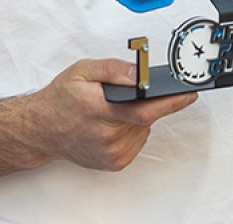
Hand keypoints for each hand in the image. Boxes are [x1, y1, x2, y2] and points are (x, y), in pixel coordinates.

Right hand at [28, 58, 197, 170]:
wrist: (42, 129)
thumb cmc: (62, 98)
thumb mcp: (83, 71)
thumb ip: (113, 69)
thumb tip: (139, 72)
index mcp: (97, 109)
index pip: (143, 109)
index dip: (170, 102)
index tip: (190, 94)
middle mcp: (104, 135)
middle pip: (145, 119)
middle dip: (150, 103)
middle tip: (143, 92)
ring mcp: (110, 152)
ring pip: (143, 130)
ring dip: (139, 117)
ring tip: (117, 109)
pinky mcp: (113, 163)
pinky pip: (137, 141)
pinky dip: (134, 130)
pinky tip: (117, 122)